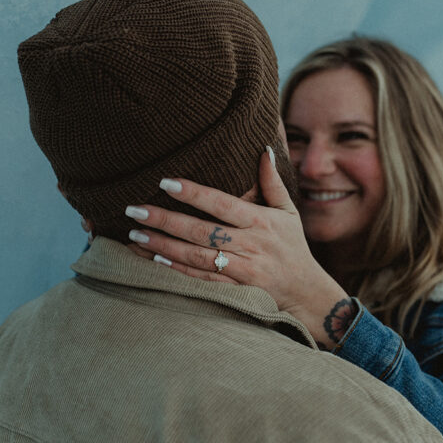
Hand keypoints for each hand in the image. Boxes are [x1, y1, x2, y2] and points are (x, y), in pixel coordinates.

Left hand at [124, 149, 354, 347]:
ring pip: (197, 256)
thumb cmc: (294, 248)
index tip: (166, 181)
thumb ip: (272, 182)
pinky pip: (202, 280)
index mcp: (261, 221)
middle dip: (166, 219)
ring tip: (135, 234)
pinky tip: (154, 261)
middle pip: (201, 231)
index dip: (194, 193)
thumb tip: (262, 149)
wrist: (308, 293)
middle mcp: (251, 244)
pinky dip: (178, 271)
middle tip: (134, 209)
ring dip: (163, 246)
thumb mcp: (288, 212)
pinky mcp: (236, 290)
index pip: (222, 203)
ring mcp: (243, 270)